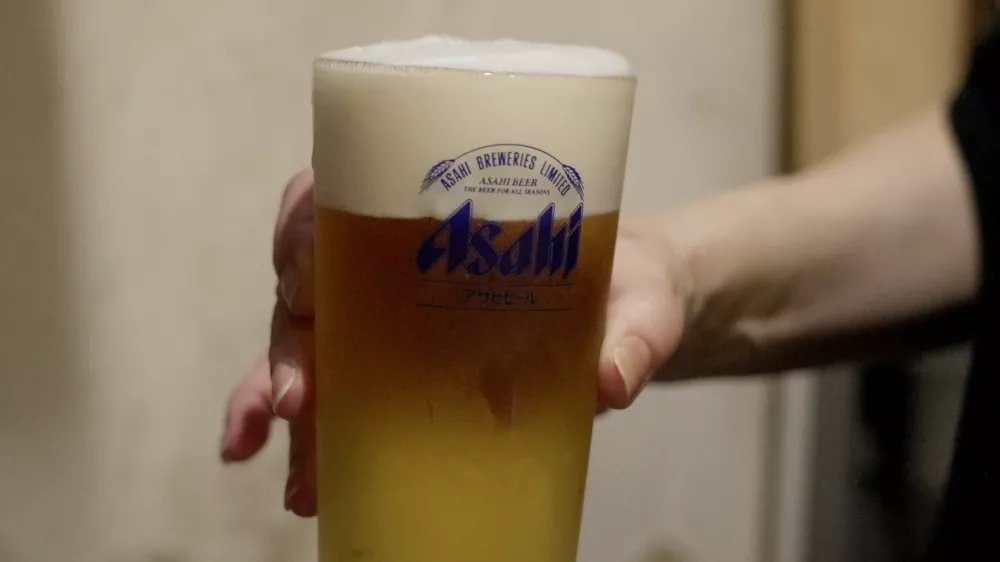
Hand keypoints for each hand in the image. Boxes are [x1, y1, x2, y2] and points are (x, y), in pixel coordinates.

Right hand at [219, 169, 685, 515]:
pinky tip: (287, 472)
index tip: (305, 278)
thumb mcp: (641, 296)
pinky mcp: (397, 371)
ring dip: (274, 395)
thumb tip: (610, 381)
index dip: (303, 230)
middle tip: (299, 396)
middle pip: (311, 281)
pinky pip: (332, 393)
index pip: (338, 192)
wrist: (634, 309)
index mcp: (437, 207)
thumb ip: (637, 330)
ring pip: (304, 343)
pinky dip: (298, 432)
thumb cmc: (626, 279)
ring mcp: (388, 317)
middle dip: (289, 339)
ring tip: (275, 457)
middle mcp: (396, 258)